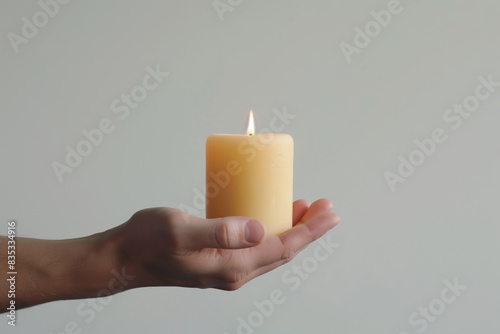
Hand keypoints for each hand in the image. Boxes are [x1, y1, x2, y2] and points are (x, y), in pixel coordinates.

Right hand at [115, 199, 339, 290]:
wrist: (124, 258)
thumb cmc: (147, 242)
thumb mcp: (181, 229)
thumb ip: (220, 231)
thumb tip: (259, 229)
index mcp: (231, 267)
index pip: (283, 248)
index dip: (310, 230)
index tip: (329, 212)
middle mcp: (234, 273)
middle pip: (284, 251)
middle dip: (308, 229)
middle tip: (326, 207)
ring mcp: (227, 269)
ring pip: (272, 250)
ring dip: (292, 230)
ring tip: (307, 210)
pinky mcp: (219, 261)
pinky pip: (256, 248)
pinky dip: (272, 232)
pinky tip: (271, 218)